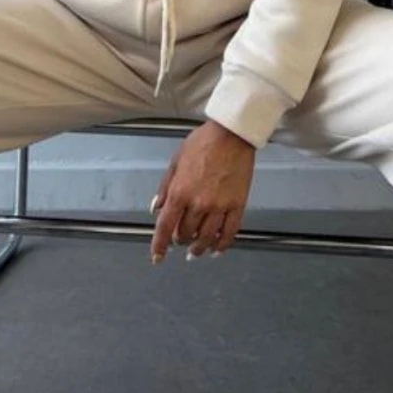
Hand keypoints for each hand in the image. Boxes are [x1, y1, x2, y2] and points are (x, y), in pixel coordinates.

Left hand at [149, 120, 255, 262]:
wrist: (231, 135)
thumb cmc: (202, 143)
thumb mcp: (175, 161)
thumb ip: (165, 188)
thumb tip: (156, 208)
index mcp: (180, 192)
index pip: (165, 227)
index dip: (159, 245)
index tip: (157, 257)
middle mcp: (198, 203)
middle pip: (185, 234)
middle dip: (179, 240)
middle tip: (179, 240)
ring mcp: (219, 206)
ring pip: (206, 238)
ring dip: (198, 248)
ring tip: (195, 251)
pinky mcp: (237, 205)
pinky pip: (229, 233)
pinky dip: (221, 245)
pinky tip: (216, 249)